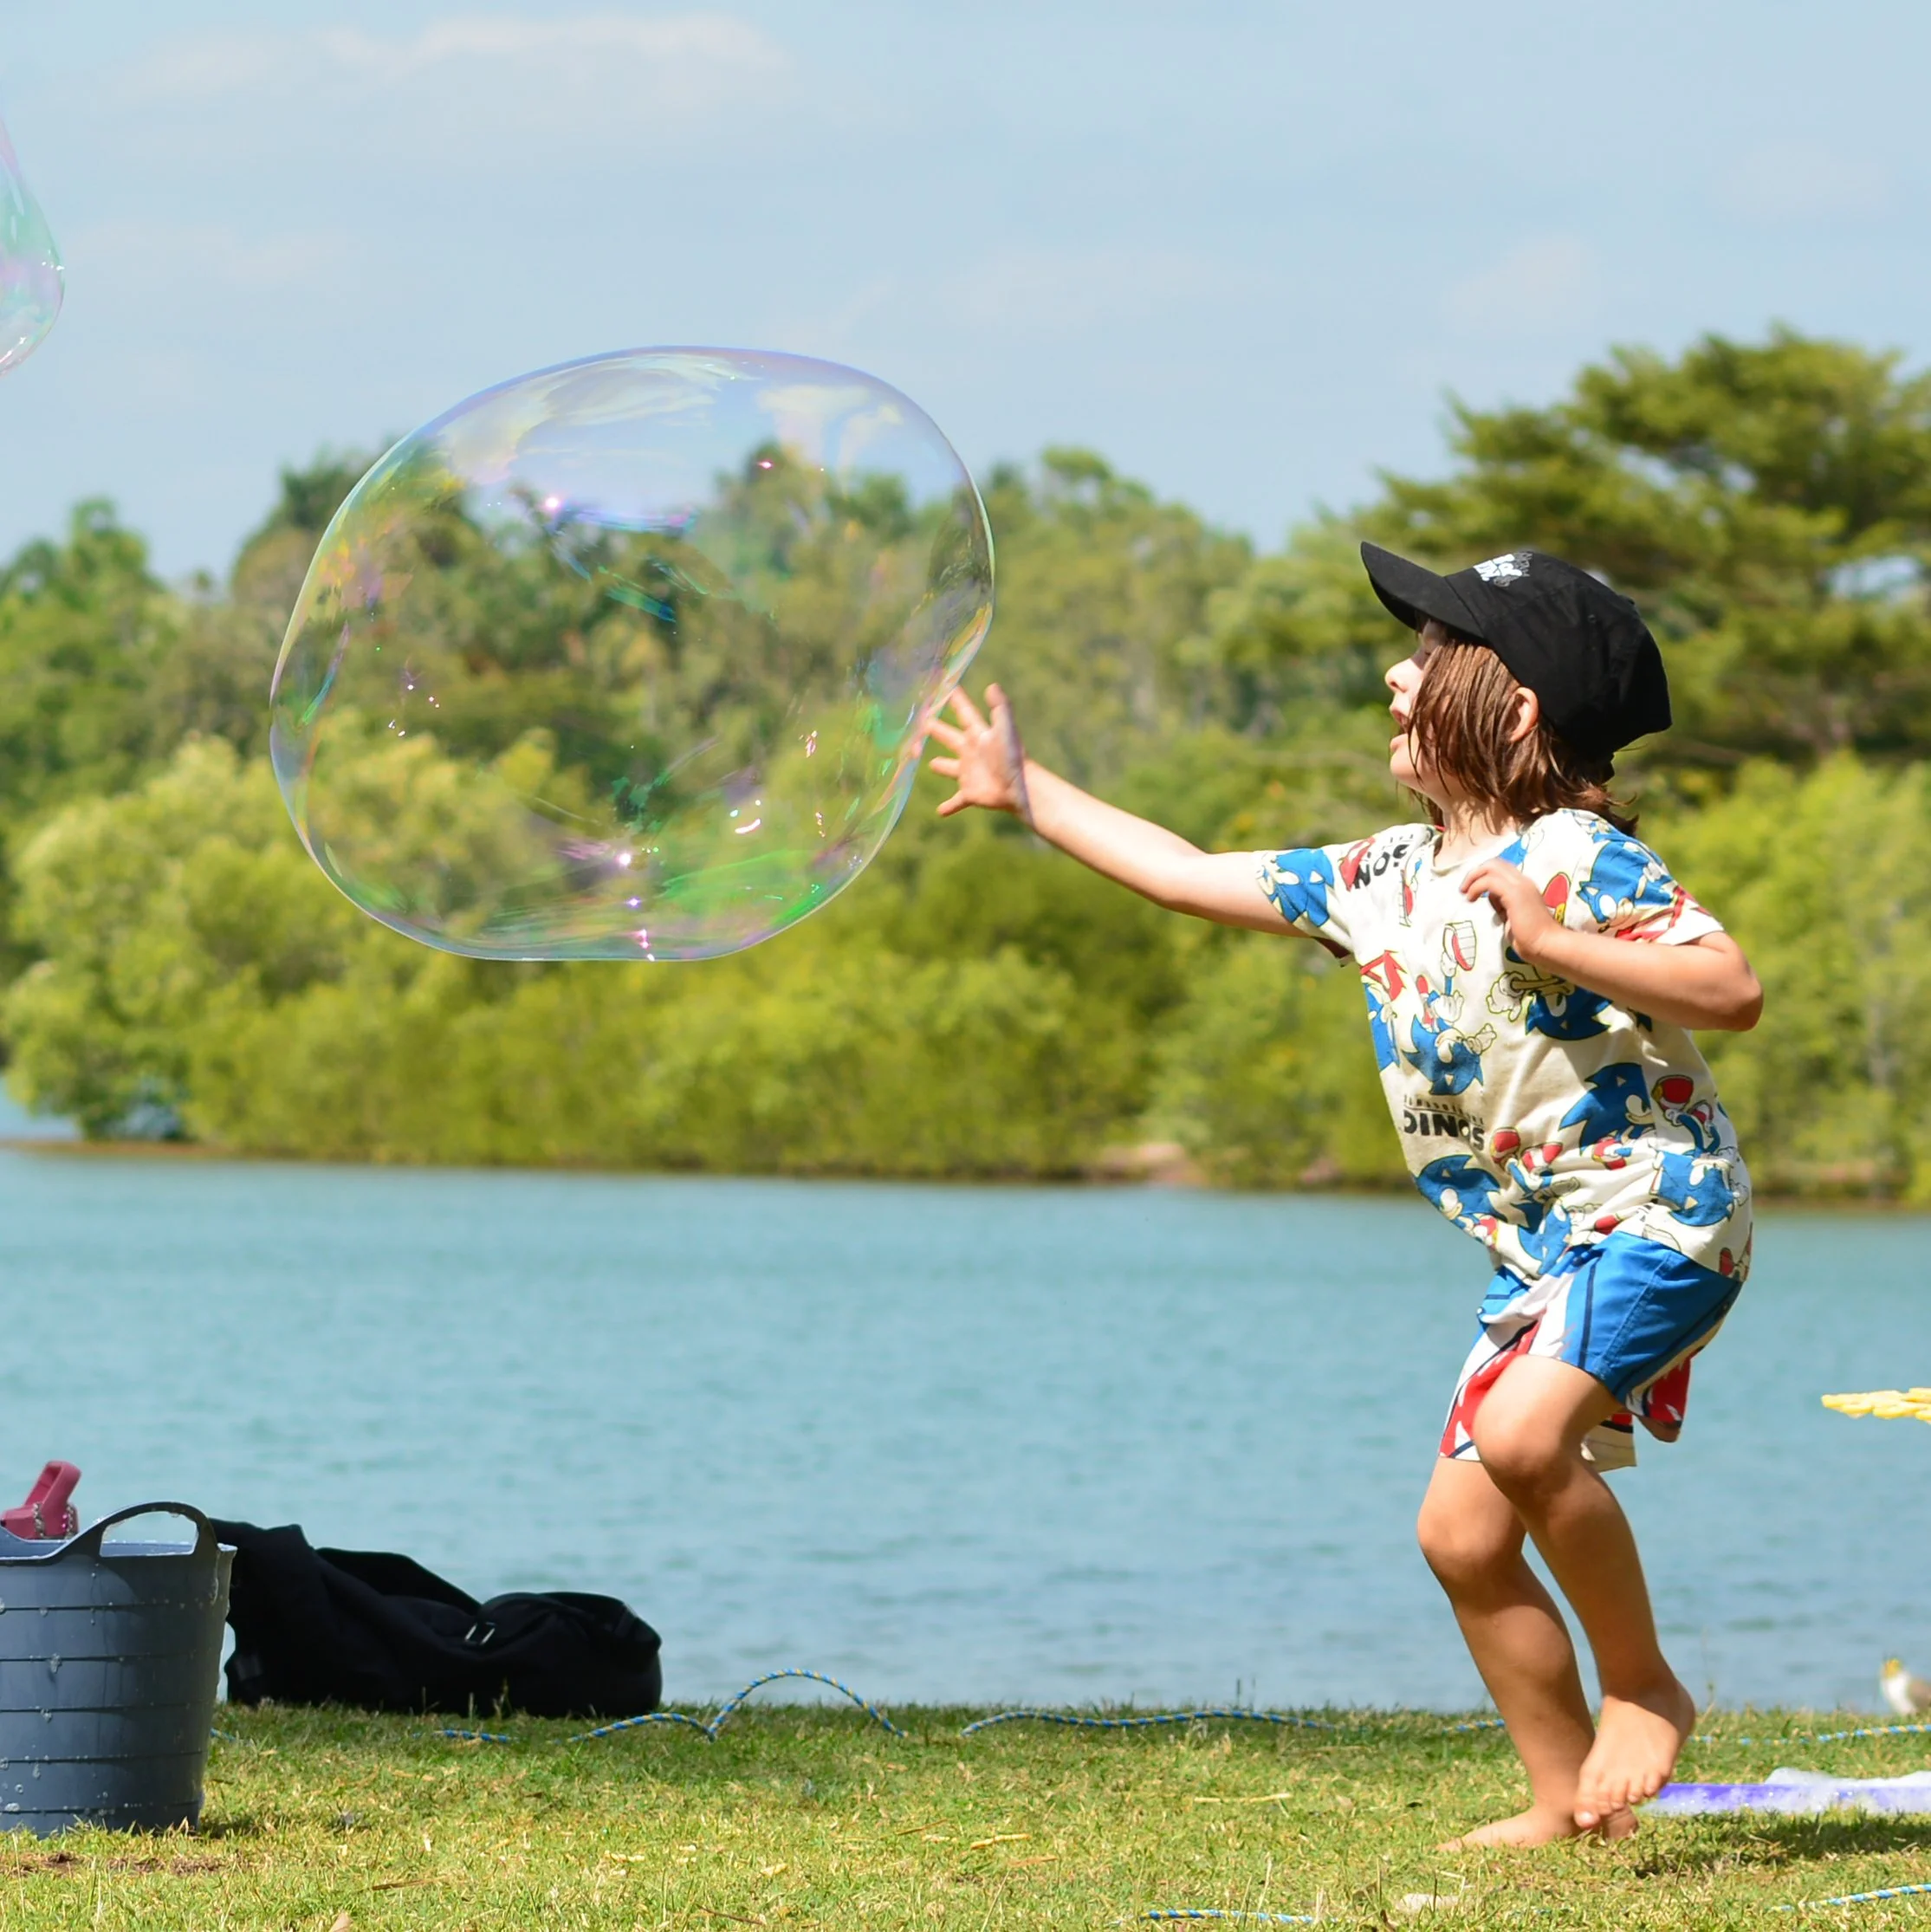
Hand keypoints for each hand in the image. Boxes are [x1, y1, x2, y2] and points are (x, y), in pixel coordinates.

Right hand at [925, 685, 1032, 822]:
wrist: (1020, 788)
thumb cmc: (1013, 757)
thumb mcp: (1005, 728)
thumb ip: (999, 707)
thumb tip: (992, 685)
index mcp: (978, 735)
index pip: (964, 714)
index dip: (957, 701)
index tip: (948, 689)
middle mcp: (972, 752)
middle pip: (950, 738)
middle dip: (937, 730)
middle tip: (924, 722)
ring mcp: (969, 773)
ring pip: (950, 768)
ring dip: (941, 766)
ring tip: (931, 763)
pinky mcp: (970, 793)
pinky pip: (956, 801)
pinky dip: (949, 806)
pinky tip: (940, 812)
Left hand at [1461, 858, 1561, 966]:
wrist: (1547, 945)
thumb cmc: (1531, 938)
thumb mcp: (1511, 917)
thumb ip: (1502, 905)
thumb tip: (1491, 898)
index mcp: (1524, 886)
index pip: (1501, 869)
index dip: (1483, 875)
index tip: (1471, 890)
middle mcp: (1523, 881)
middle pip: (1495, 863)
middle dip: (1475, 873)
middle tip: (1464, 890)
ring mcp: (1520, 885)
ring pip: (1491, 867)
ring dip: (1473, 878)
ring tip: (1465, 894)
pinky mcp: (1515, 893)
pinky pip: (1489, 881)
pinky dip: (1476, 887)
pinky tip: (1471, 899)